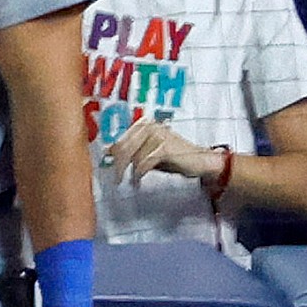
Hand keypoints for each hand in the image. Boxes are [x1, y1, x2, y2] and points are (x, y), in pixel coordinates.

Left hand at [103, 117, 218, 185]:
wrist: (199, 160)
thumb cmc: (174, 157)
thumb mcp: (149, 152)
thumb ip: (132, 151)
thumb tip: (111, 154)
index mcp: (144, 124)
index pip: (121, 139)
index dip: (113, 155)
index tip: (108, 167)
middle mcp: (149, 126)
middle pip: (124, 147)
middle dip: (118, 166)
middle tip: (116, 179)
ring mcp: (157, 135)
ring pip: (134, 156)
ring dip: (130, 172)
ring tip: (131, 182)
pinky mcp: (164, 147)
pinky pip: (145, 163)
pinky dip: (139, 174)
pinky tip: (138, 182)